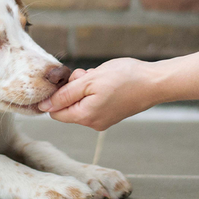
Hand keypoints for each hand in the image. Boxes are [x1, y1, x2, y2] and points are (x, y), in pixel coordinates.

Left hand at [37, 52, 198, 129]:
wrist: (155, 81)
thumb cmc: (123, 78)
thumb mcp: (89, 81)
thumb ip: (64, 94)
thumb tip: (43, 106)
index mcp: (85, 117)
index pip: (55, 112)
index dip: (56, 94)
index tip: (69, 80)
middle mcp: (92, 123)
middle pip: (67, 106)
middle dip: (72, 88)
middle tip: (86, 75)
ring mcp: (103, 119)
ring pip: (80, 101)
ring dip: (84, 86)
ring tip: (98, 76)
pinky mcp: (111, 113)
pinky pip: (93, 101)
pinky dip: (94, 89)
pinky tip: (105, 80)